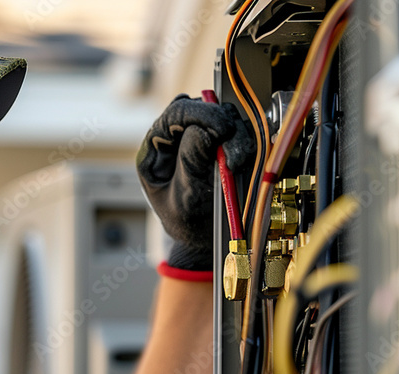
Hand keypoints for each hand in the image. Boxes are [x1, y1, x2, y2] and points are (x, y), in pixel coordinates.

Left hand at [136, 95, 253, 270]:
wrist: (205, 239)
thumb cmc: (189, 223)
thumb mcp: (185, 198)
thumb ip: (190, 162)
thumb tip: (204, 128)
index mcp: (155, 149)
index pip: (175, 113)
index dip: (200, 114)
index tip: (223, 130)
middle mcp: (175, 138)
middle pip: (201, 108)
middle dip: (222, 126)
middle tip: (234, 154)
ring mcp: (198, 138)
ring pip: (222, 115)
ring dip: (235, 135)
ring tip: (237, 163)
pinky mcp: (220, 143)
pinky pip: (235, 129)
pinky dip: (243, 141)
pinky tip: (242, 161)